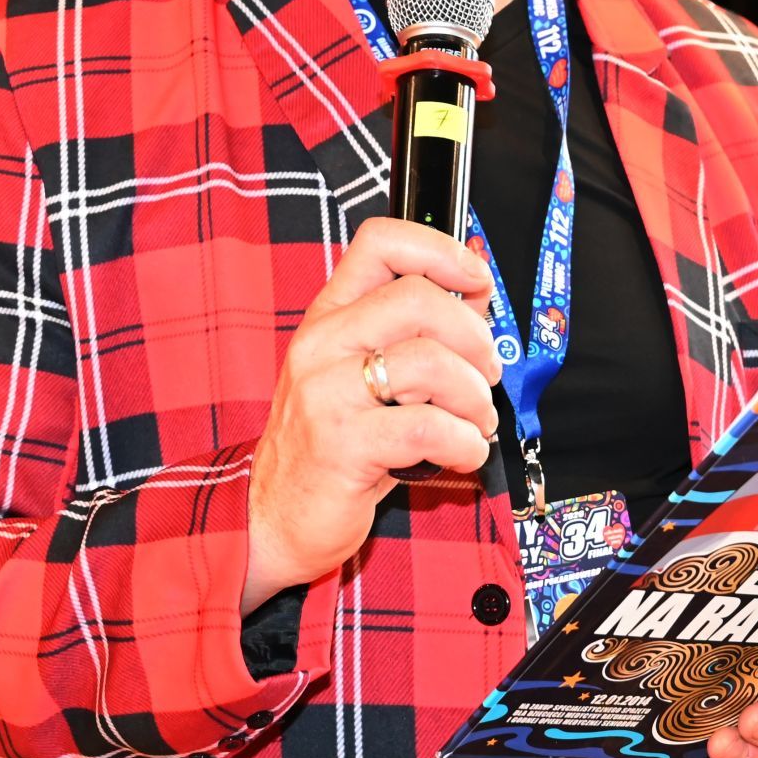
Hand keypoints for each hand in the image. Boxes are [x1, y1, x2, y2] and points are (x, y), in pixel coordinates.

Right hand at [243, 219, 498, 613]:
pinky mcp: (343, 444)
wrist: (274, 515)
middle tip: (483, 374)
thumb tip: (477, 298)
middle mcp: (323, 342)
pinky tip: (462, 454)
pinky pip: (429, 428)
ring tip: (473, 423)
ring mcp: (327, 391)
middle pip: (418, 297)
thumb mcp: (362, 373)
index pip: (380, 243)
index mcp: (330, 314)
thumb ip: (415, 333)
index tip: (476, 280)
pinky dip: (466, 443)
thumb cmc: (334, 442)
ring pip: (430, 362)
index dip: (442, 250)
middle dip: (474, 337)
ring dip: (474, 398)